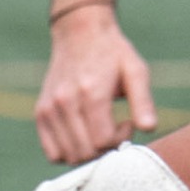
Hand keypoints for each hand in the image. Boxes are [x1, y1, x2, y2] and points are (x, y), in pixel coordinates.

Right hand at [33, 6, 155, 163]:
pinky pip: (52, 152)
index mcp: (91, 94)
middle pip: (86, 152)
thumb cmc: (112, 53)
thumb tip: (149, 128)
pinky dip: (68, 153)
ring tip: (98, 131)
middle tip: (114, 129)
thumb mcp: (135, 71)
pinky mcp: (40, 113)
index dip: (120, 139)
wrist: (79, 34)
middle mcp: (64, 104)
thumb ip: (143, 101)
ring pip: (68, 156)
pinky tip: (82, 135)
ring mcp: (49, 110)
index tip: (126, 123)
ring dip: (88, 152)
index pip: (103, 141)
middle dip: (105, 149)